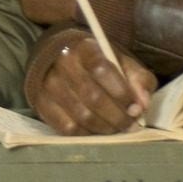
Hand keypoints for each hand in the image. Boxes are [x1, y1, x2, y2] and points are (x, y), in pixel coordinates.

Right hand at [27, 33, 156, 135]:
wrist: (59, 56)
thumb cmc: (96, 61)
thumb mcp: (121, 61)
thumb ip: (138, 79)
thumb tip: (143, 105)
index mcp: (83, 47)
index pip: (102, 70)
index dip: (122, 93)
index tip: (136, 108)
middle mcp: (62, 63)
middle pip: (93, 97)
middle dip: (117, 116)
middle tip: (131, 125)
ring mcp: (48, 84)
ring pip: (81, 116)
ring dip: (105, 128)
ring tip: (116, 128)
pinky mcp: (40, 103)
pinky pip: (66, 127)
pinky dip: (86, 134)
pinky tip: (96, 130)